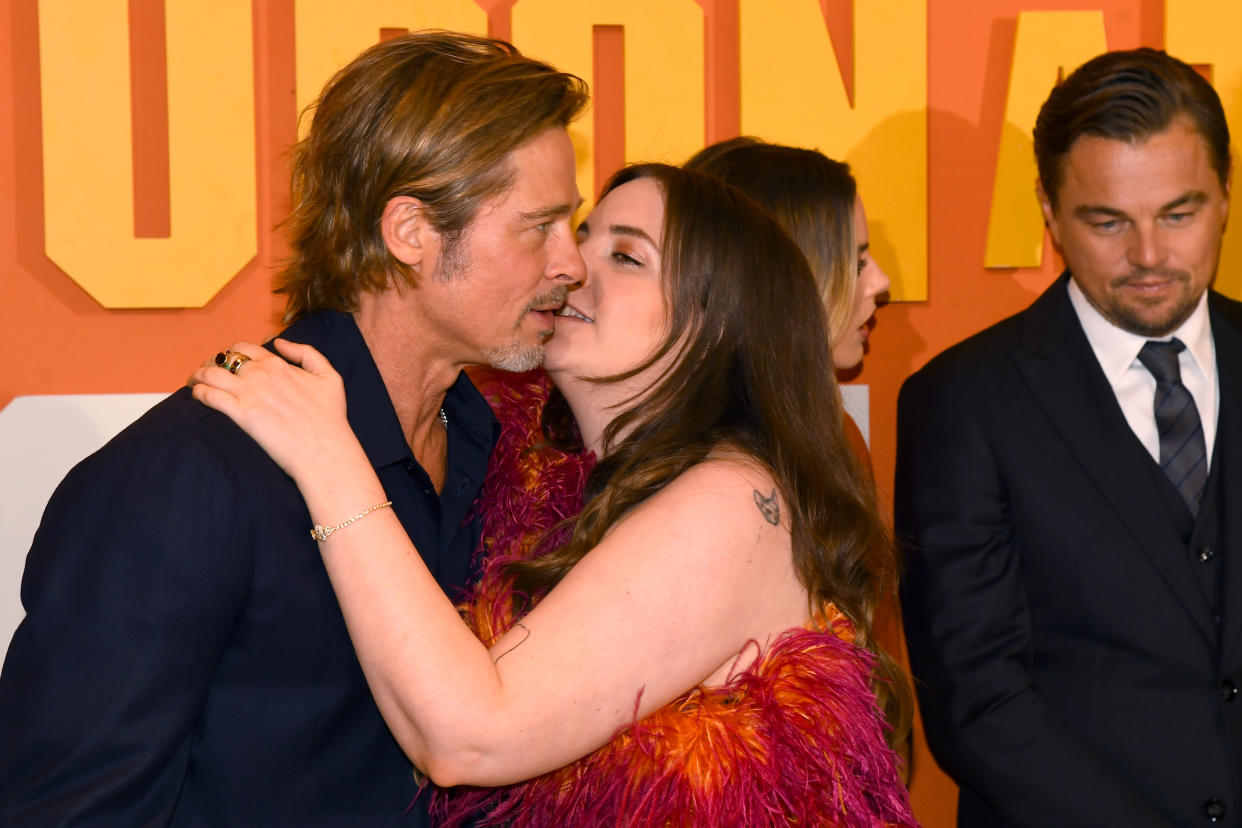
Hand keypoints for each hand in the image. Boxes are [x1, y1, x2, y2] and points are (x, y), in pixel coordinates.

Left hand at [189, 339, 359, 481]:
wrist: (325, 450)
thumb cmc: (330, 418)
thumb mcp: (330, 377)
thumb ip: (307, 354)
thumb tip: (280, 343)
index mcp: (278, 364)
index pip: (245, 348)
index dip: (232, 353)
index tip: (227, 362)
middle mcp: (261, 374)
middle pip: (222, 359)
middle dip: (211, 363)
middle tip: (206, 373)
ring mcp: (249, 393)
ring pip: (210, 374)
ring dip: (198, 376)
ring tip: (194, 383)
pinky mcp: (241, 414)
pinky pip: (210, 396)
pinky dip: (199, 393)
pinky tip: (197, 397)